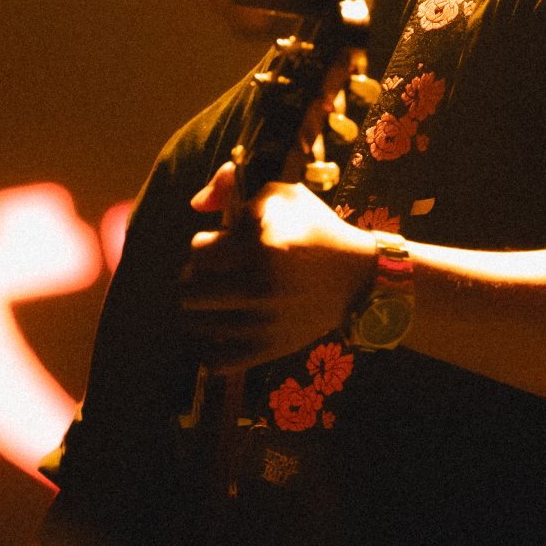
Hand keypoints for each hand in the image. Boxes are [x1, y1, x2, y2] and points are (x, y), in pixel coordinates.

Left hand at [178, 159, 376, 368]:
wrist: (357, 276)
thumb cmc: (313, 228)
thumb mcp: (280, 193)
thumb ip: (229, 184)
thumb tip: (196, 204)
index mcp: (262, 247)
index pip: (198, 250)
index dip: (207, 243)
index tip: (224, 245)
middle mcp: (260, 288)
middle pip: (188, 291)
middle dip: (195, 279)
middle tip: (212, 275)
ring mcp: (263, 324)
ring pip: (195, 325)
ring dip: (199, 312)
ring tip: (213, 301)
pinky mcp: (268, 350)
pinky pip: (215, 361)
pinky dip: (209, 349)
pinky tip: (218, 333)